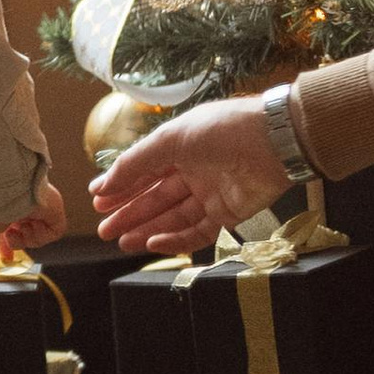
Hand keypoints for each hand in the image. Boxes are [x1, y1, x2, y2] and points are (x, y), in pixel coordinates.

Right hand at [0, 179, 66, 266]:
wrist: (7, 190)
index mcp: (10, 209)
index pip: (13, 232)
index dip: (10, 246)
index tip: (6, 258)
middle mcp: (26, 208)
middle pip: (27, 236)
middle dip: (18, 242)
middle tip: (11, 238)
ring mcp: (41, 209)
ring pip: (39, 236)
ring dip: (28, 237)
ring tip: (20, 226)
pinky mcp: (55, 211)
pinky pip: (54, 232)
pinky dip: (42, 234)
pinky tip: (32, 224)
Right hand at [91, 97, 288, 253]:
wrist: (275, 141)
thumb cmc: (222, 129)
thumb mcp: (171, 139)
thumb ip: (136, 163)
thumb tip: (104, 184)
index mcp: (179, 147)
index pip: (143, 171)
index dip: (120, 186)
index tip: (97, 201)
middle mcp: (194, 170)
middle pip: (155, 198)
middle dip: (128, 213)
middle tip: (103, 230)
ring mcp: (211, 193)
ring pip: (172, 217)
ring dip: (146, 230)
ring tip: (121, 242)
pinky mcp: (229, 214)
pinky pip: (197, 231)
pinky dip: (174, 239)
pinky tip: (153, 244)